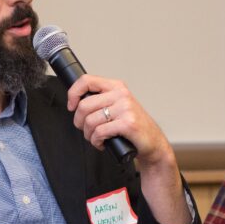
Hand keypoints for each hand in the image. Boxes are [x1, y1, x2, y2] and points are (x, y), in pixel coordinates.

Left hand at [67, 75, 189, 223]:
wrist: (153, 142)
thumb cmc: (133, 126)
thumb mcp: (118, 106)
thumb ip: (101, 101)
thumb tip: (76, 103)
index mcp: (116, 87)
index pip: (86, 80)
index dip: (73, 94)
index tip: (71, 106)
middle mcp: (121, 94)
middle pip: (84, 105)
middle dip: (79, 122)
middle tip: (85, 129)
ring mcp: (125, 108)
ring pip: (90, 121)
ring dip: (88, 135)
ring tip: (95, 138)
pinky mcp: (127, 123)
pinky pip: (100, 132)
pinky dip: (96, 141)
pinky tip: (101, 143)